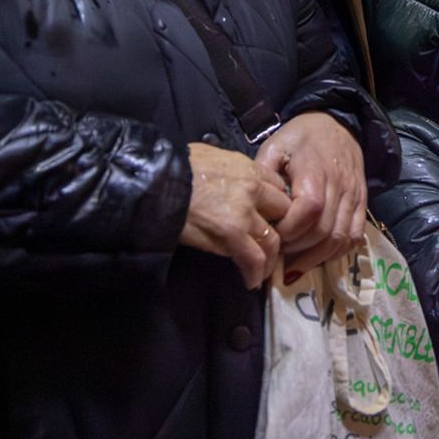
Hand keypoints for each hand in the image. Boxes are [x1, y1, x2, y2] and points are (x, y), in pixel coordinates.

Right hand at [180, 143, 291, 288]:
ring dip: (270, 258)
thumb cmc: (176, 168)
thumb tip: (231, 182)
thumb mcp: (212, 157)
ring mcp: (244, 212)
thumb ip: (231, 171)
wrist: (156, 181)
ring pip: (272, 240)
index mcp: (247, 167)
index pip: (278, 187)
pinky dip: (255, 273)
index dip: (275, 204)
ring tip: (262, 270)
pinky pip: (254, 258)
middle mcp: (253, 188)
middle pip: (282, 212)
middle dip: (278, 229)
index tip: (270, 216)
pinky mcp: (232, 234)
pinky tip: (250, 281)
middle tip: (269, 243)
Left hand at [255, 113, 366, 280]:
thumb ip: (263, 173)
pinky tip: (318, 257)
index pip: (308, 210)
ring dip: (316, 257)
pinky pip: (354, 236)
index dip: (289, 230)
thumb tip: (254, 203)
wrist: (337, 124)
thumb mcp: (275, 146)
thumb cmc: (301, 137)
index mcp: (316, 171)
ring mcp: (354, 197)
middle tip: (278, 254)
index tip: (271, 235)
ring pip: (340, 238)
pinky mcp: (362, 204)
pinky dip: (337, 252)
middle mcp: (340, 186)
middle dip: (298, 248)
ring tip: (294, 266)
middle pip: (324, 230)